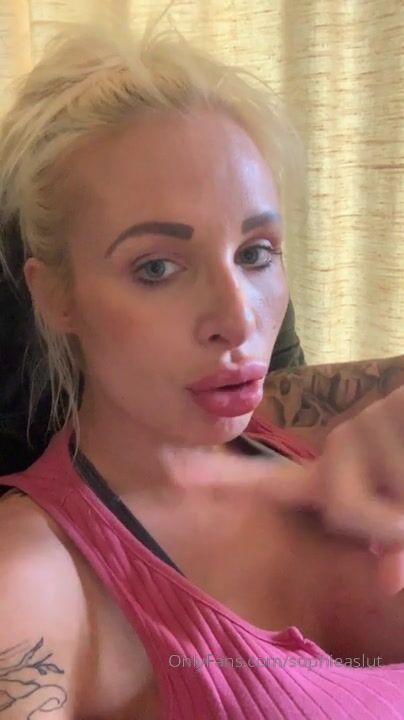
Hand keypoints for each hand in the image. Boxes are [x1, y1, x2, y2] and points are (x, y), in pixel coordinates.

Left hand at [160, 386, 403, 591]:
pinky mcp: (390, 414)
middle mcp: (336, 447)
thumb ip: (394, 547)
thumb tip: (388, 579)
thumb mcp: (403, 523)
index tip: (170, 473)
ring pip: (381, 503)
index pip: (265, 482)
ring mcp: (361, 428)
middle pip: (344, 508)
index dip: (218, 480)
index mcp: (327, 478)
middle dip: (387, 522)